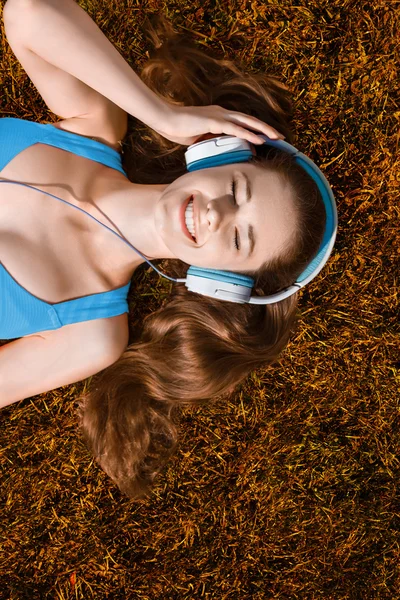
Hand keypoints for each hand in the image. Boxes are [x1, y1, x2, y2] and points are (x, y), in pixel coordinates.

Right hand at [153, 104, 284, 145]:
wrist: (164, 119)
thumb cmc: (177, 129)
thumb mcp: (197, 137)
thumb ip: (208, 141)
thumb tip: (214, 151)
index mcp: (218, 116)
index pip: (241, 122)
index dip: (255, 129)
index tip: (267, 137)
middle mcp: (222, 113)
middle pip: (249, 120)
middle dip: (266, 128)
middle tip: (280, 136)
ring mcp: (219, 116)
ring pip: (247, 122)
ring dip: (263, 130)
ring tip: (276, 137)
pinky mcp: (214, 122)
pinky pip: (236, 129)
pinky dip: (249, 134)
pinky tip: (260, 140)